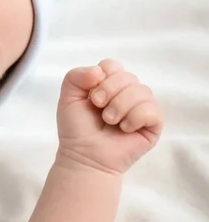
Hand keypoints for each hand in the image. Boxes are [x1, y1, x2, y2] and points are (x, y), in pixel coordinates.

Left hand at [55, 59, 162, 174]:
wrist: (83, 155)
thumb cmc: (76, 128)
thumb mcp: (68, 97)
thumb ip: (75, 76)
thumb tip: (99, 71)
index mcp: (108, 84)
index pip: (112, 65)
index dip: (101, 76)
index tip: (90, 94)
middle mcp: (126, 93)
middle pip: (128, 76)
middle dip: (109, 90)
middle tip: (98, 107)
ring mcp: (141, 107)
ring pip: (142, 91)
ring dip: (120, 106)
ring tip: (109, 121)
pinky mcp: (153, 124)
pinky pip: (152, 110)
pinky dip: (134, 118)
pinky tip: (124, 128)